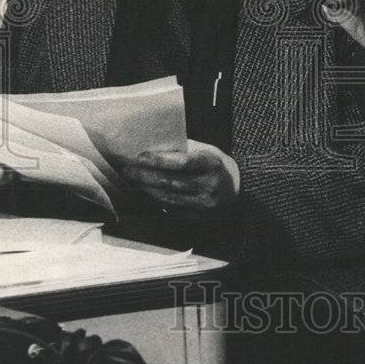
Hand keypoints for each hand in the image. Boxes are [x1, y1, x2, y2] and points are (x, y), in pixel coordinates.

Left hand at [121, 140, 239, 212]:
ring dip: (147, 189)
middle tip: (128, 170)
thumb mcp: (206, 151)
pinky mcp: (198, 217)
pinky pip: (171, 209)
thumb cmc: (216, 165)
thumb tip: (154, 147)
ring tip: (134, 181)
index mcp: (211, 164)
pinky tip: (147, 192)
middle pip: (171, 182)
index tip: (141, 157)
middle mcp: (209, 185)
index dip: (159, 160)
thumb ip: (183, 149)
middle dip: (145, 176)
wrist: (236, 190)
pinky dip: (156, 199)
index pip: (182, 162)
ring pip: (168, 197)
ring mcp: (204, 203)